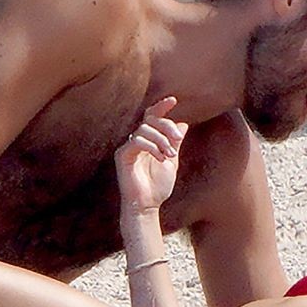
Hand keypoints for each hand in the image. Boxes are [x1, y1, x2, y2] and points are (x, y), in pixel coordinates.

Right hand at [115, 96, 188, 212]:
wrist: (148, 205)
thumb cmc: (157, 186)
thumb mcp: (172, 161)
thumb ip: (175, 143)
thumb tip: (183, 124)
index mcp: (148, 140)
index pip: (152, 117)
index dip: (161, 107)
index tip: (173, 100)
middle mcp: (136, 141)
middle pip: (150, 120)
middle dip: (166, 126)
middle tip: (178, 139)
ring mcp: (128, 147)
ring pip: (144, 130)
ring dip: (161, 140)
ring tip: (169, 155)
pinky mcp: (122, 156)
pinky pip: (137, 142)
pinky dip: (151, 147)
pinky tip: (161, 158)